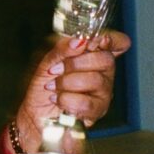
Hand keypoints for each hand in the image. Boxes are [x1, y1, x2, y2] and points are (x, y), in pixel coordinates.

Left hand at [15, 31, 130, 153]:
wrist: (34, 115)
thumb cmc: (43, 88)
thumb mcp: (47, 62)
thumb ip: (62, 49)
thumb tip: (78, 41)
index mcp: (94, 56)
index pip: (118, 43)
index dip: (112, 39)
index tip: (92, 41)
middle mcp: (104, 73)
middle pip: (106, 60)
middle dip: (76, 63)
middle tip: (56, 70)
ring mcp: (103, 93)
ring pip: (96, 81)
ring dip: (66, 83)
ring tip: (52, 87)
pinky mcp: (96, 112)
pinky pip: (87, 103)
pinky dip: (66, 100)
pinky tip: (57, 100)